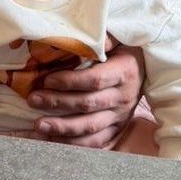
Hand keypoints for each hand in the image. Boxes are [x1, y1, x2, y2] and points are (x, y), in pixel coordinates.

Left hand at [23, 43, 144, 148]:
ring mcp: (120, 116)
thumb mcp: (120, 38)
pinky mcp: (117, 128)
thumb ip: (103, 36)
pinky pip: (97, 142)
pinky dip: (76, 145)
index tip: (47, 79)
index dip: (70, 81)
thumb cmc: (126, 50)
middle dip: (58, 103)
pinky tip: (54, 142)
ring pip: (91, 128)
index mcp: (123, 73)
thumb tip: (87, 35)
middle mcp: (123, 97)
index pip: (94, 80)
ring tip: (39, 126)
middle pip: (88, 104)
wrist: (148, 71)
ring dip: (63, 129)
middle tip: (33, 100)